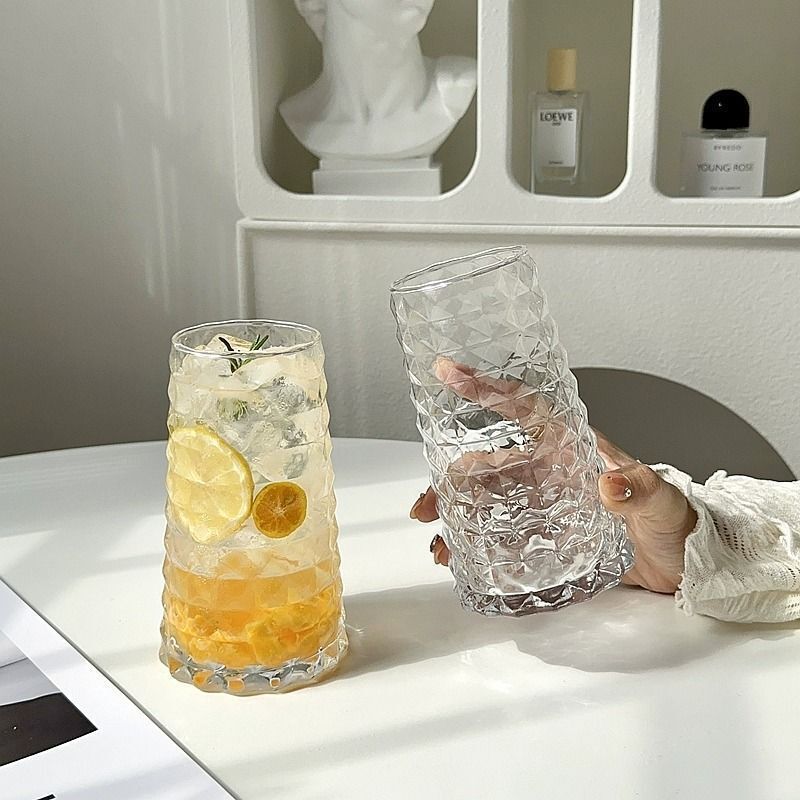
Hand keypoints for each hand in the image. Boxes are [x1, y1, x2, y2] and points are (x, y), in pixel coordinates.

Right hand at [409, 358, 696, 593]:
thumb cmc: (675, 520)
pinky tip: (463, 561)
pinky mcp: (546, 536)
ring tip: (438, 543)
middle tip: (427, 505)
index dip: (485, 387)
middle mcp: (549, 471)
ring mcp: (544, 504)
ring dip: (457, 517)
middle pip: (488, 464)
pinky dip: (478, 547)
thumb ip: (637, 488)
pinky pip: (502, 536)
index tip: (449, 372)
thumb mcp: (660, 501)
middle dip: (451, 480)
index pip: (522, 407)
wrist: (686, 564)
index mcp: (570, 447)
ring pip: (486, 502)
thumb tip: (608, 483)